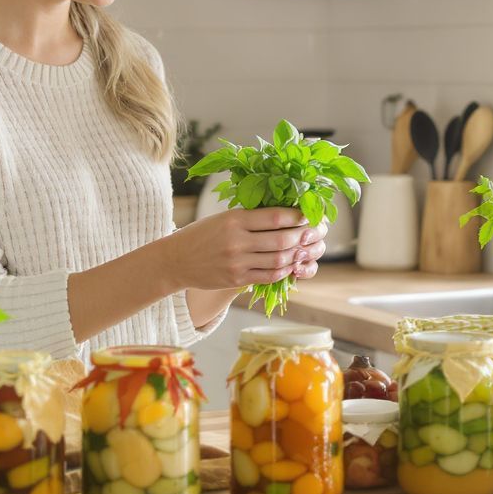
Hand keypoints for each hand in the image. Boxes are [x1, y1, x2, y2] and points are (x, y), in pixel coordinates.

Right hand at [159, 208, 327, 292]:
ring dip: (297, 255)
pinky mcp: (236, 279)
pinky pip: (268, 276)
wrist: (175, 260)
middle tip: (316, 232)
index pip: (274, 217)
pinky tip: (290, 265)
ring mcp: (237, 262)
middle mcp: (237, 241)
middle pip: (281, 239)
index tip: (309, 214)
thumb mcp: (223, 218)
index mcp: (234, 219)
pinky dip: (284, 271)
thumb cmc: (201, 234)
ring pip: (278, 260)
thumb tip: (284, 214)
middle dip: (304, 236)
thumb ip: (250, 217)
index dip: (297, 216)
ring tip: (306, 249)